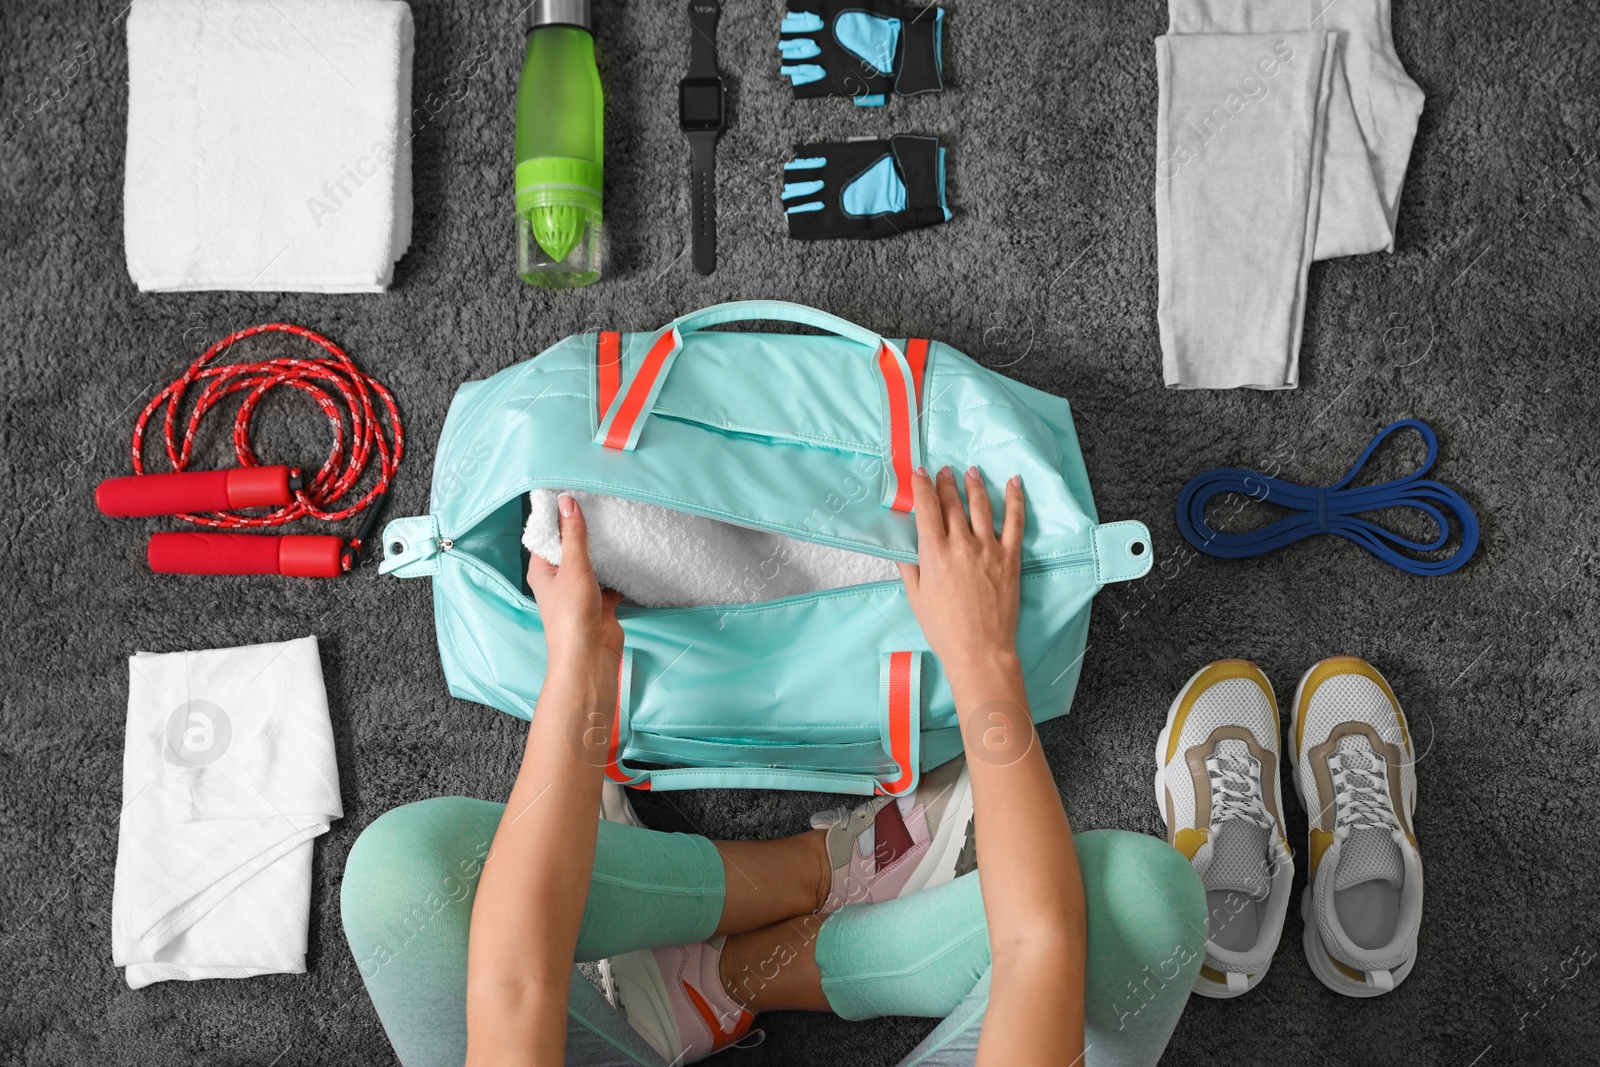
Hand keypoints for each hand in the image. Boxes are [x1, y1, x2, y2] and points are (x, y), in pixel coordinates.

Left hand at [526, 494, 623, 671]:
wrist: (590, 656)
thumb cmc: (571, 615)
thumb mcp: (573, 568)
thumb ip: (573, 535)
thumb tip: (567, 502)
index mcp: (543, 570)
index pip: (548, 536)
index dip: (559, 516)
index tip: (574, 493)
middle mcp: (559, 579)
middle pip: (572, 548)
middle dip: (585, 530)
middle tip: (601, 504)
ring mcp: (581, 590)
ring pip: (593, 563)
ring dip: (604, 550)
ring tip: (616, 523)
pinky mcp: (601, 601)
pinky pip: (611, 578)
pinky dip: (620, 569)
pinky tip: (630, 553)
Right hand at [897, 466, 1024, 691]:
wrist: (980, 650)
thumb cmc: (944, 629)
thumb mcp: (915, 597)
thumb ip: (909, 566)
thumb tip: (902, 544)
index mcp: (934, 554)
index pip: (927, 508)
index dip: (922, 487)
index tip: (919, 473)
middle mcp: (961, 545)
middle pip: (952, 503)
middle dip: (946, 483)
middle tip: (943, 471)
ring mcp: (988, 549)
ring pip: (981, 506)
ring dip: (974, 485)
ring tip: (971, 471)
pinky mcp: (1009, 558)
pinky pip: (1015, 522)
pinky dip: (1015, 500)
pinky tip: (1014, 483)